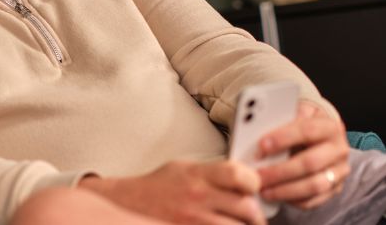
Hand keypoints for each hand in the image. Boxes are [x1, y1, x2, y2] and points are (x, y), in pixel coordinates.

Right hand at [79, 160, 265, 223]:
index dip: (253, 182)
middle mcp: (197, 197)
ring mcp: (194, 220)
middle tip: (252, 213)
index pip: (239, 174)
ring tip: (239, 223)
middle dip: (254, 213)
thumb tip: (244, 177)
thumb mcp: (184, 167)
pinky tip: (222, 224)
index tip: (253, 187)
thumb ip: (213, 172)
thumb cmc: (158, 185)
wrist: (130, 203)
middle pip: (246, 207)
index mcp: (197, 174)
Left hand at [257, 101, 349, 208]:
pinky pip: (315, 200)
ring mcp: (339, 171)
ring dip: (285, 190)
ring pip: (314, 185)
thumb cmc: (302, 126)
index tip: (261, 146)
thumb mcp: (295, 115)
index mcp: (329, 126)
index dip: (283, 138)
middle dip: (280, 171)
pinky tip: (276, 196)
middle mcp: (338, 150)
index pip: (307, 130)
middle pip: (310, 162)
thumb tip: (256, 133)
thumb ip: (281, 122)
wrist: (322, 138)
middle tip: (257, 176)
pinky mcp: (335, 189)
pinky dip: (293, 200)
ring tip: (263, 190)